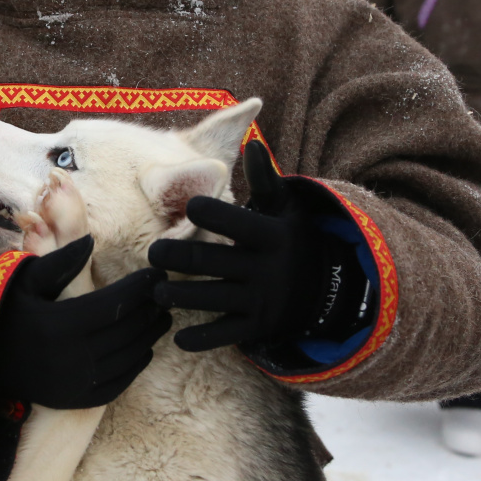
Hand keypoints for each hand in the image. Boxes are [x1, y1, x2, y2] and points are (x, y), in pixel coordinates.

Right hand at [0, 237, 169, 408]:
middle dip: (150, 310)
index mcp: (59, 325)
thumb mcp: (21, 281)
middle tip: (165, 294)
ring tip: (160, 317)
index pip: (114, 304)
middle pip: (126, 331)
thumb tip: (92, 241)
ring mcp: (74, 384)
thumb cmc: (1, 311)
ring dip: (149, 336)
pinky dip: (135, 366)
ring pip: (127, 358)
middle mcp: (70, 359)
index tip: (157, 275)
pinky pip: (117, 383)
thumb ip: (58, 262)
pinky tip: (143, 349)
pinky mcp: (74, 401)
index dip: (140, 288)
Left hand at [149, 141, 375, 352]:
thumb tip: (251, 142)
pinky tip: (177, 335)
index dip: (208, 212)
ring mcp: (260, 301)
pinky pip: (224, 335)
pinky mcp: (256, 327)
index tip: (187, 205)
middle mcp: (266, 269)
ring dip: (178, 295)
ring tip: (156, 289)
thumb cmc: (292, 238)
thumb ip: (265, 179)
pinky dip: (200, 338)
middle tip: (152, 251)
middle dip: (177, 255)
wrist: (328, 289)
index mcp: (271, 235)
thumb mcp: (287, 207)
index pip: (234, 221)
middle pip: (211, 261)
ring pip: (210, 299)